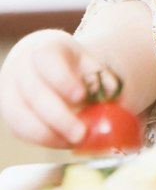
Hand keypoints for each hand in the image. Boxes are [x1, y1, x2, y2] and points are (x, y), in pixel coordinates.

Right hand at [0, 29, 112, 147]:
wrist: (47, 65)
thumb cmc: (73, 66)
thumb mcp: (90, 63)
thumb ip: (102, 77)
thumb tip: (112, 93)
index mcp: (45, 47)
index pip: (47, 59)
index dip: (62, 79)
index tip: (81, 96)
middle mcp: (21, 66)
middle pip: (33, 91)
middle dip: (57, 116)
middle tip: (80, 133)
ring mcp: (9, 88)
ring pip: (19, 114)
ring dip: (46, 133)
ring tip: (72, 141)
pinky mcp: (6, 111)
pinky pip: (17, 128)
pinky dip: (39, 138)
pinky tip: (61, 142)